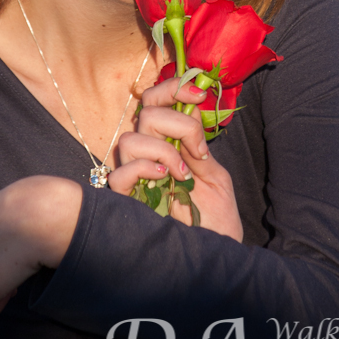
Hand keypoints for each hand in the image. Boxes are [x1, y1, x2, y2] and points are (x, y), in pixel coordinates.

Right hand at [108, 78, 242, 241]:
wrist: (217, 251)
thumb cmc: (216, 216)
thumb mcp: (214, 172)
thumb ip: (198, 143)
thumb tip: (190, 108)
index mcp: (167, 141)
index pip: (155, 99)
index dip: (172, 87)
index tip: (198, 92)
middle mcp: (147, 153)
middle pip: (145, 112)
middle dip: (176, 122)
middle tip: (196, 147)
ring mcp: (134, 175)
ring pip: (130, 139)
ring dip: (163, 150)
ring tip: (181, 173)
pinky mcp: (125, 199)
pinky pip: (121, 173)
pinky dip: (144, 168)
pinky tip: (165, 178)